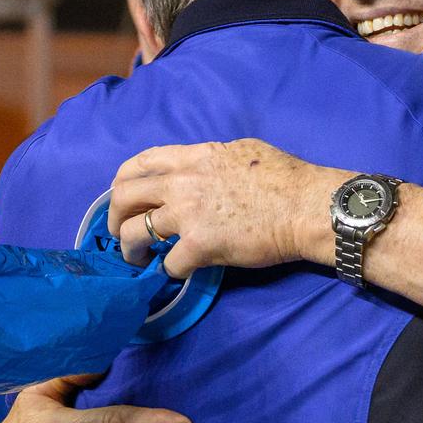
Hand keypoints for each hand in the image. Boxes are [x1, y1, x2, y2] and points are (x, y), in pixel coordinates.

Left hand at [108, 139, 341, 278]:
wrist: (307, 207)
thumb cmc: (286, 178)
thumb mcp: (242, 151)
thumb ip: (211, 160)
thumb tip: (202, 169)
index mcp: (193, 157)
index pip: (138, 163)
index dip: (123, 183)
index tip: (126, 199)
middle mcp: (181, 182)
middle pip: (123, 197)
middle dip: (115, 218)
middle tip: (124, 234)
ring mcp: (188, 214)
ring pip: (134, 233)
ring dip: (131, 250)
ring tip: (140, 260)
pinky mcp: (199, 245)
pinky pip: (167, 263)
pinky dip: (169, 271)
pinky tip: (180, 271)